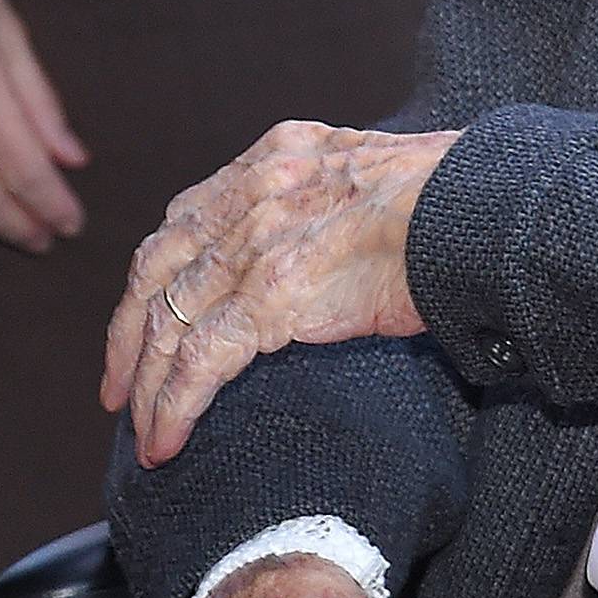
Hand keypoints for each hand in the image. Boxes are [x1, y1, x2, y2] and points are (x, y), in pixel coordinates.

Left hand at [101, 119, 459, 465]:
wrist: (479, 208)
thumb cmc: (457, 201)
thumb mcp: (379, 177)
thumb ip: (338, 204)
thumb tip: (342, 250)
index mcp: (279, 156)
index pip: (190, 215)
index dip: (160, 272)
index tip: (149, 314)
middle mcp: (253, 191)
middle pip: (159, 266)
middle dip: (128, 333)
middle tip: (118, 386)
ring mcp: (256, 242)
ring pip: (168, 320)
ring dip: (147, 384)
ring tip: (142, 431)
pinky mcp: (270, 296)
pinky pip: (199, 361)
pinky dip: (173, 406)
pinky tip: (166, 442)